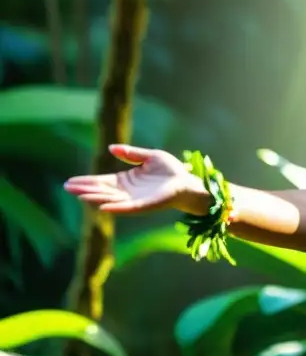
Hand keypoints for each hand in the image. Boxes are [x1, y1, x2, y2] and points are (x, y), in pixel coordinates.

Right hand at [64, 144, 204, 215]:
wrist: (188, 181)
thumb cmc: (170, 171)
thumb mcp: (149, 157)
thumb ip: (131, 154)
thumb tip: (111, 148)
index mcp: (126, 180)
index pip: (101, 181)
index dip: (86, 181)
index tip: (70, 181)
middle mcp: (127, 192)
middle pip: (101, 191)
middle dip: (84, 189)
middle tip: (67, 187)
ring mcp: (134, 200)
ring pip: (110, 199)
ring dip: (95, 198)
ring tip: (79, 195)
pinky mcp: (144, 206)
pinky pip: (127, 207)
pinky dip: (115, 207)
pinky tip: (102, 206)